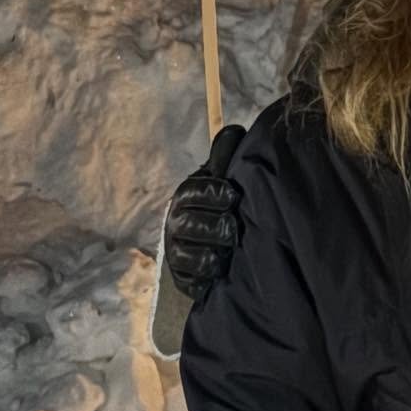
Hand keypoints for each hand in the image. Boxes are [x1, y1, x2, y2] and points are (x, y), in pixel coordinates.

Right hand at [165, 124, 244, 299]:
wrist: (218, 245)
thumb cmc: (224, 206)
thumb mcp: (224, 179)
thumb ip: (227, 157)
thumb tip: (235, 130)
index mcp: (186, 197)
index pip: (193, 193)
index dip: (214, 194)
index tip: (233, 196)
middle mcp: (175, 223)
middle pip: (191, 225)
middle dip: (217, 227)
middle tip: (235, 229)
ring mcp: (176, 251)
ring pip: (190, 255)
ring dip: (213, 254)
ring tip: (229, 251)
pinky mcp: (182, 277)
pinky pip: (190, 280)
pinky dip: (205, 279)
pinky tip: (219, 273)